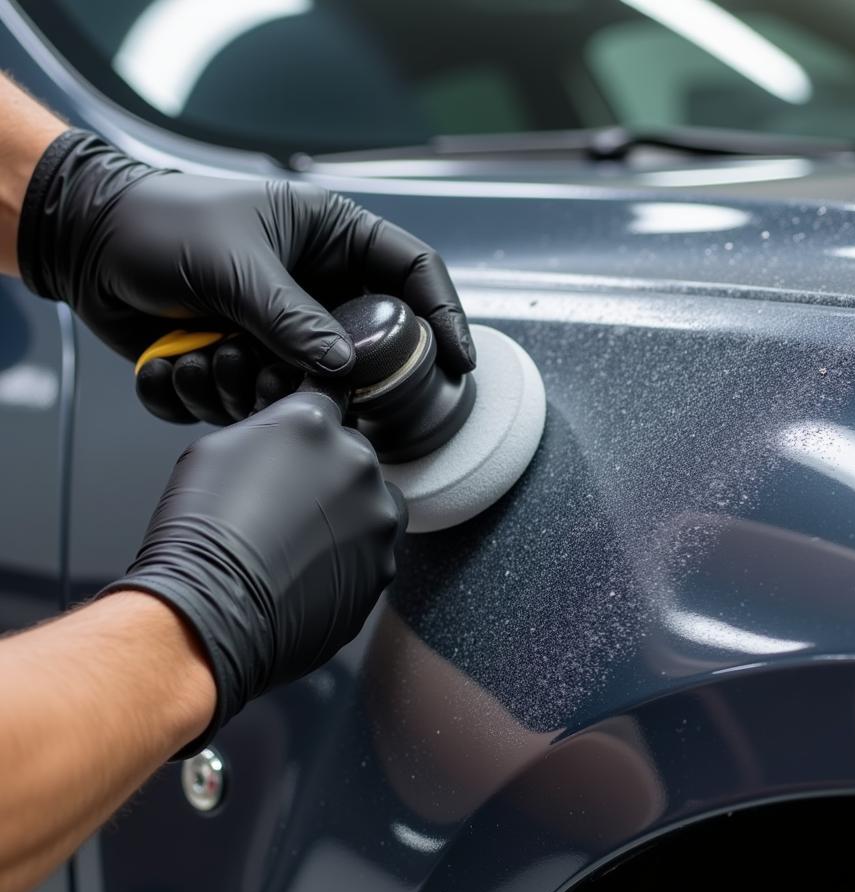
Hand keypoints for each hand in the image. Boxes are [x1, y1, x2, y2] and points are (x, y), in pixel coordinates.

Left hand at [18, 129, 474, 423]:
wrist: (89, 244)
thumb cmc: (161, 223)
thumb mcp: (234, 262)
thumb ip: (292, 316)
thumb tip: (343, 366)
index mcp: (331, 239)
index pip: (413, 272)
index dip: (444, 316)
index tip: (458, 362)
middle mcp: (317, 286)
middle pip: (369, 344)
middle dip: (337, 377)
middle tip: (308, 388)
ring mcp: (284, 328)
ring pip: (310, 384)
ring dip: (257, 386)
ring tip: (211, 353)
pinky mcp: (249, 361)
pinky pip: (256, 400)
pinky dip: (216, 395)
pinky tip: (184, 360)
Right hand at [100, 391, 406, 755]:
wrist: (211, 611)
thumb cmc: (199, 533)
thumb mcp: (215, 452)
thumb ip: (269, 431)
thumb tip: (287, 434)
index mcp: (314, 424)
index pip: (326, 405)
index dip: (306, 433)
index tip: (295, 452)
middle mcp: (356, 463)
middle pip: (352, 457)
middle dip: (327, 475)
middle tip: (288, 508)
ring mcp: (377, 518)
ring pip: (371, 505)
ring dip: (347, 517)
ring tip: (300, 545)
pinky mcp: (383, 567)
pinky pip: (372, 553)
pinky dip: (349, 560)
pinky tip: (310, 572)